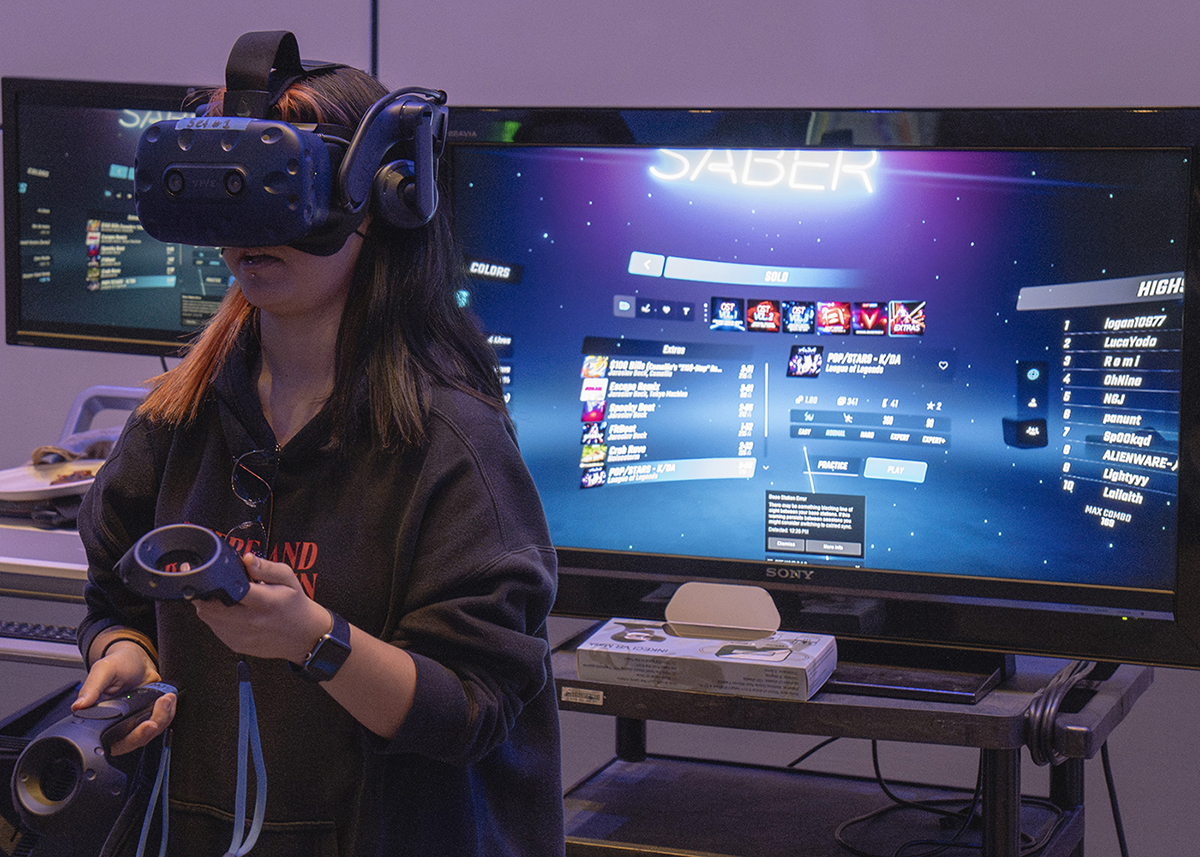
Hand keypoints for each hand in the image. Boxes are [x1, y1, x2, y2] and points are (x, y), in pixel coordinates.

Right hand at [73, 640, 175, 754]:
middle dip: (148, 731)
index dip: (129, 739)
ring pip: (150, 734)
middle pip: (134, 742)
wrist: (137, 659)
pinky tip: (169, 700)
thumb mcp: (102, 671)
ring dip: (162, 718)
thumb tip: (78, 706)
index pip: (112, 742)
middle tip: (155, 718)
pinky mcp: (149, 715)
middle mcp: (118, 724)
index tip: (144, 726)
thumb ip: (91, 688)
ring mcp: (135, 721)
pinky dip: (168, 713)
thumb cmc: (118, 664)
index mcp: (101, 719)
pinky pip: (162, 722)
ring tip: (166, 699)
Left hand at [192, 553, 329, 662]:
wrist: (304, 636)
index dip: (212, 581)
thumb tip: (247, 558)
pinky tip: (229, 612)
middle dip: (205, 593)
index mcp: (265, 602)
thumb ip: (266, 567)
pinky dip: (215, 618)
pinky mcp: (236, 645)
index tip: (205, 572)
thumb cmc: (295, 605)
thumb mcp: (288, 579)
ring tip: (223, 598)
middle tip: (211, 585)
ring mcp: (242, 636)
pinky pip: (214, 629)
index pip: (228, 591)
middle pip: (209, 607)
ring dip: (208, 606)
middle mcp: (251, 621)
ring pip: (208, 619)